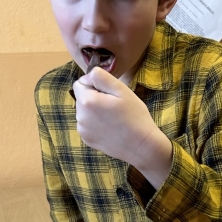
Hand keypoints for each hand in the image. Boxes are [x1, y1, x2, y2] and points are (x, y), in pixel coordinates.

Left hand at [73, 68, 172, 187]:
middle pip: (82, 98)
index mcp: (87, 101)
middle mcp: (80, 116)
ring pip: (84, 111)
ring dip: (95, 110)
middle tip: (114, 105)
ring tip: (113, 117)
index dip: (94, 84)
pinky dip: (95, 123)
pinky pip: (87, 124)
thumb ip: (101, 77)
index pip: (79, 83)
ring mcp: (82, 130)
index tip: (110, 92)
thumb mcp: (121, 90)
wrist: (141, 146)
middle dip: (94, 97)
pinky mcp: (86, 139)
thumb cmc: (134, 116)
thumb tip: (88, 75)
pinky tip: (110, 127)